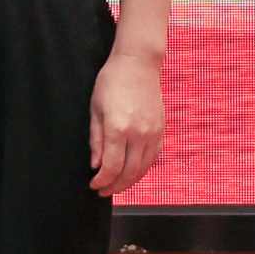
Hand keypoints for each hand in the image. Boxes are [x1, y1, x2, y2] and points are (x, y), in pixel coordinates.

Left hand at [88, 48, 167, 198]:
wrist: (139, 63)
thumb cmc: (112, 81)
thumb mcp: (96, 109)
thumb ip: (96, 139)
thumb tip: (95, 165)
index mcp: (118, 128)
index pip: (111, 167)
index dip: (102, 181)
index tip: (94, 184)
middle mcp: (138, 133)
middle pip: (128, 172)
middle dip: (114, 186)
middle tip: (103, 191)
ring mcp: (152, 132)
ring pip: (143, 168)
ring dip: (129, 181)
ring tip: (117, 185)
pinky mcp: (161, 130)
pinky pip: (153, 157)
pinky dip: (142, 169)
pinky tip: (133, 172)